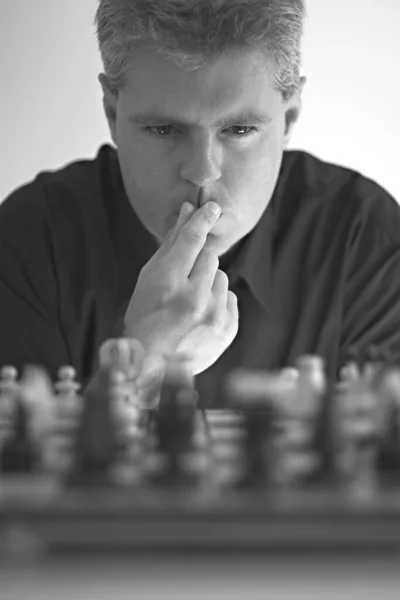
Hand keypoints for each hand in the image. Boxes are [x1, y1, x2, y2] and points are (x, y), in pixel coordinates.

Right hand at [124, 201, 238, 374]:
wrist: (153, 365)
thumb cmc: (145, 318)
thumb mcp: (148, 280)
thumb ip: (170, 246)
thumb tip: (188, 212)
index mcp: (169, 284)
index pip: (192, 240)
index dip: (202, 219)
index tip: (211, 207)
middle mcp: (195, 300)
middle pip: (210, 257)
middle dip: (199, 263)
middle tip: (184, 279)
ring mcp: (214, 317)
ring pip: (222, 277)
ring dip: (208, 283)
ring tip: (190, 302)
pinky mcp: (228, 330)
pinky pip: (231, 298)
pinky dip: (218, 301)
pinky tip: (201, 314)